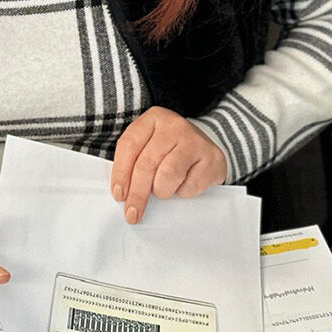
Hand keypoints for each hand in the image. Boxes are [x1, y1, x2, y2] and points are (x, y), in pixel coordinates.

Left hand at [110, 107, 226, 225]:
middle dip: (137, 193)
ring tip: (163, 190)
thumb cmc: (170, 151)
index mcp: (153, 118)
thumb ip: (133, 163)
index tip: (119, 195)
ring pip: (167, 174)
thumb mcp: (149, 147)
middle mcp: (174, 125)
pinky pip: (189, 186)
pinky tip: (183, 185)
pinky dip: (182, 192)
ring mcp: (195, 140)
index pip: (129, 145)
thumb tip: (121, 193)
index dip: (120, 172)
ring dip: (161, 191)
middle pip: (147, 163)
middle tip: (133, 213)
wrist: (206, 149)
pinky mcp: (212, 158)